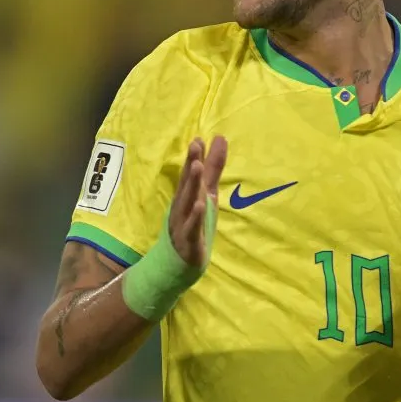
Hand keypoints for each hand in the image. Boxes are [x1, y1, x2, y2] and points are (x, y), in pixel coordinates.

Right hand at [168, 136, 227, 267]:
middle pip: (186, 184)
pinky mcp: (189, 240)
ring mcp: (183, 223)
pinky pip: (191, 227)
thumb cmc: (194, 223)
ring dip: (191, 184)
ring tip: (197, 167)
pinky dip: (195, 216)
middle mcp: (182, 207)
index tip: (198, 139)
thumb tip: (220, 139)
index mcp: (187, 196)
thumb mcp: (207, 193)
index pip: (189, 174)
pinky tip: (200, 205)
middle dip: (190, 164)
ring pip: (187, 202)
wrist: (180, 262)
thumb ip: (213, 168)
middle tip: (196, 146)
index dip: (194, 157)